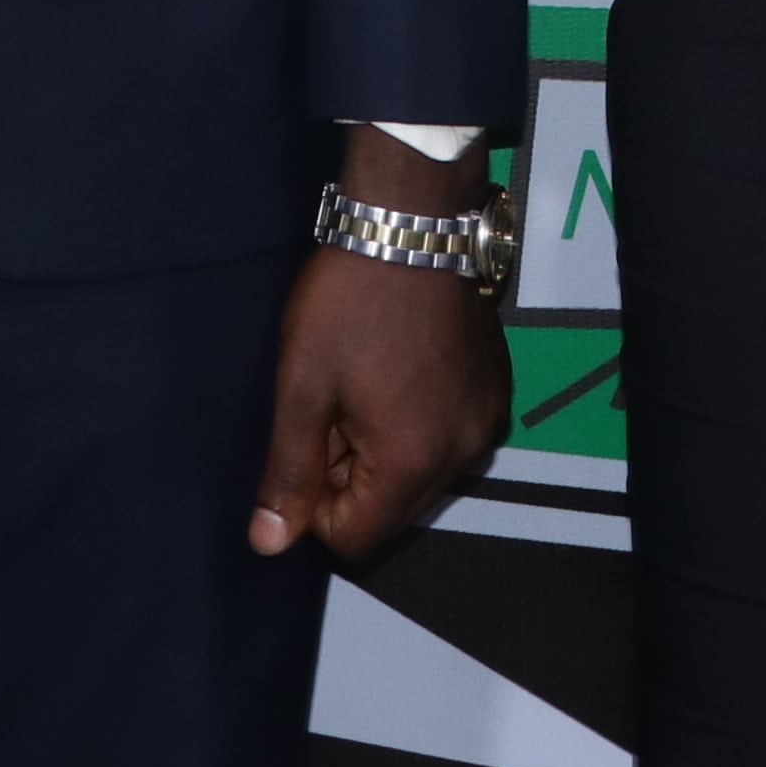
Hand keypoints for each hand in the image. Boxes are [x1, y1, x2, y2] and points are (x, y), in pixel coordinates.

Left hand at [253, 135, 512, 562]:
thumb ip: (288, 472)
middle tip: (331, 407)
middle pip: (393, 511)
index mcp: (413, 461)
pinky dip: (418, 424)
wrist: (414, 222)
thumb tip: (270, 544)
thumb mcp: (302, 386)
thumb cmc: (349, 302)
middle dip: (351, 477)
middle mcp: (463, 455)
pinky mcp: (496, 392)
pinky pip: (449, 440)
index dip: (315, 505)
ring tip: (362, 386)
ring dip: (384, 451)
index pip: (356, 539)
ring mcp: (486, 422)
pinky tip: (398, 374)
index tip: (307, 442)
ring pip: (422, 477)